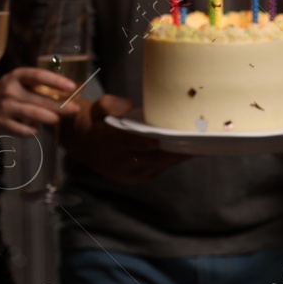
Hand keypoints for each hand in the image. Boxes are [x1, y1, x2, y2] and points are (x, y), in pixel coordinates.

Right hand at [0, 67, 80, 136]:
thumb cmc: (3, 91)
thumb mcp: (15, 81)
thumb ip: (34, 84)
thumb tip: (65, 92)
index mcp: (16, 76)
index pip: (38, 76)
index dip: (56, 81)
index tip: (72, 86)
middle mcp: (10, 91)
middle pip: (41, 99)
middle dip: (61, 106)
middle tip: (75, 110)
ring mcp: (5, 108)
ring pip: (35, 116)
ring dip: (51, 118)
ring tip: (58, 119)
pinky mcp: (2, 124)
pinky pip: (25, 131)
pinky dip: (34, 131)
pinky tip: (37, 128)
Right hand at [63, 94, 188, 182]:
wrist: (86, 147)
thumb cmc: (97, 123)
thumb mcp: (97, 108)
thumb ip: (109, 104)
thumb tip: (127, 105)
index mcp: (108, 142)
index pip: (127, 144)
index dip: (142, 144)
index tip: (158, 140)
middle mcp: (118, 161)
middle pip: (148, 158)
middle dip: (170, 152)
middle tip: (192, 144)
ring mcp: (126, 172)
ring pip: (155, 166)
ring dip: (174, 159)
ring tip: (195, 149)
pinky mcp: (134, 178)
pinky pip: (155, 171)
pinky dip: (169, 163)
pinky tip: (184, 155)